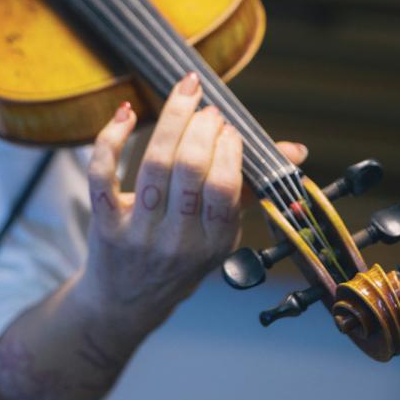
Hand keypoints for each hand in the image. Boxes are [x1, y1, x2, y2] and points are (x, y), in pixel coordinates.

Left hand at [76, 72, 306, 336]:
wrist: (127, 302)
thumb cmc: (182, 258)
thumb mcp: (221, 233)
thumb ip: (250, 186)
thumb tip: (296, 149)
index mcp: (215, 242)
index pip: (224, 187)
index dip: (227, 148)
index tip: (228, 127)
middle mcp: (178, 241)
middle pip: (189, 168)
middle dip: (200, 127)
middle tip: (206, 109)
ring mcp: (139, 234)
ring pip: (154, 165)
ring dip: (170, 121)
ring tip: (184, 97)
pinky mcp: (105, 224)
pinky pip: (103, 173)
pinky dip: (111, 137)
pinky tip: (127, 111)